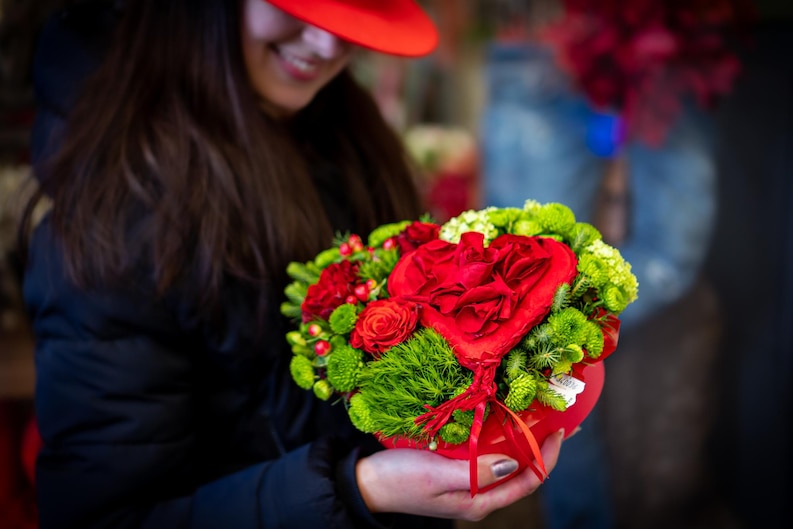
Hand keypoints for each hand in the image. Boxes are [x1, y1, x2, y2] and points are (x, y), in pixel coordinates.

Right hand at [355, 429, 563, 521]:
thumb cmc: (399, 480)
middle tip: (559, 419)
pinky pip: (486, 454)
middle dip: (542, 448)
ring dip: (523, 441)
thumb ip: (476, 472)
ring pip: (506, 462)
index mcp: (479, 501)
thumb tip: (514, 465)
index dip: (547, 457)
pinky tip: (501, 421)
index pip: (527, 481)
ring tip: (537, 416)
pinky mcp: (455, 470)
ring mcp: (467, 483)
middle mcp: (478, 494)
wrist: (366, 484)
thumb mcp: (437, 475)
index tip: (560, 430)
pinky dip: (500, 438)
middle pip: (522, 472)